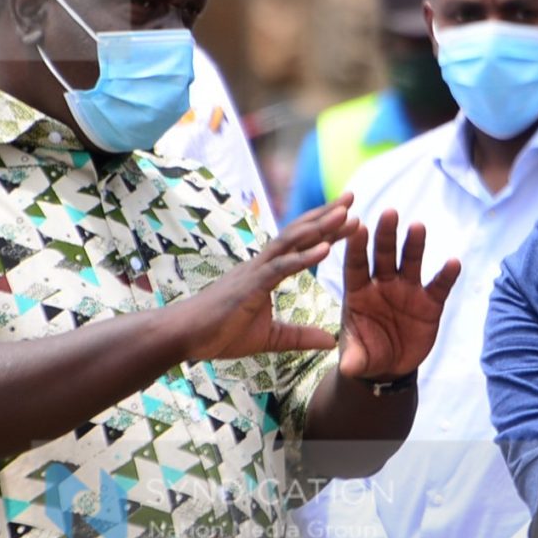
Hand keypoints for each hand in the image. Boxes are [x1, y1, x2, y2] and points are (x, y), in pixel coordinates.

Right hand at [168, 196, 352, 363]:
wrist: (184, 337)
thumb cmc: (219, 333)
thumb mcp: (270, 339)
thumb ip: (299, 337)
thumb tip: (331, 342)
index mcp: (267, 272)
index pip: (300, 244)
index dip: (324, 229)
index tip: (349, 214)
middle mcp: (263, 264)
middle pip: (299, 232)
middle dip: (327, 214)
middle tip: (352, 195)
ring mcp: (256, 271)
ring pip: (292, 241)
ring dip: (320, 226)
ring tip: (347, 211)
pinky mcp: (250, 284)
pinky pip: (282, 267)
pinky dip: (305, 257)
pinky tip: (327, 248)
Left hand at [339, 208, 462, 381]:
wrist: (390, 366)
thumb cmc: (366, 355)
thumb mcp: (357, 359)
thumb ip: (353, 359)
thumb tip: (347, 368)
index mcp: (359, 292)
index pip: (356, 265)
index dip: (357, 248)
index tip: (357, 228)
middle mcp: (382, 285)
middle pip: (383, 255)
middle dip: (385, 235)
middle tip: (389, 213)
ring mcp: (407, 291)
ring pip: (410, 262)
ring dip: (414, 245)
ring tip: (418, 226)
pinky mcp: (430, 302)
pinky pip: (439, 286)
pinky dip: (446, 275)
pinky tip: (454, 262)